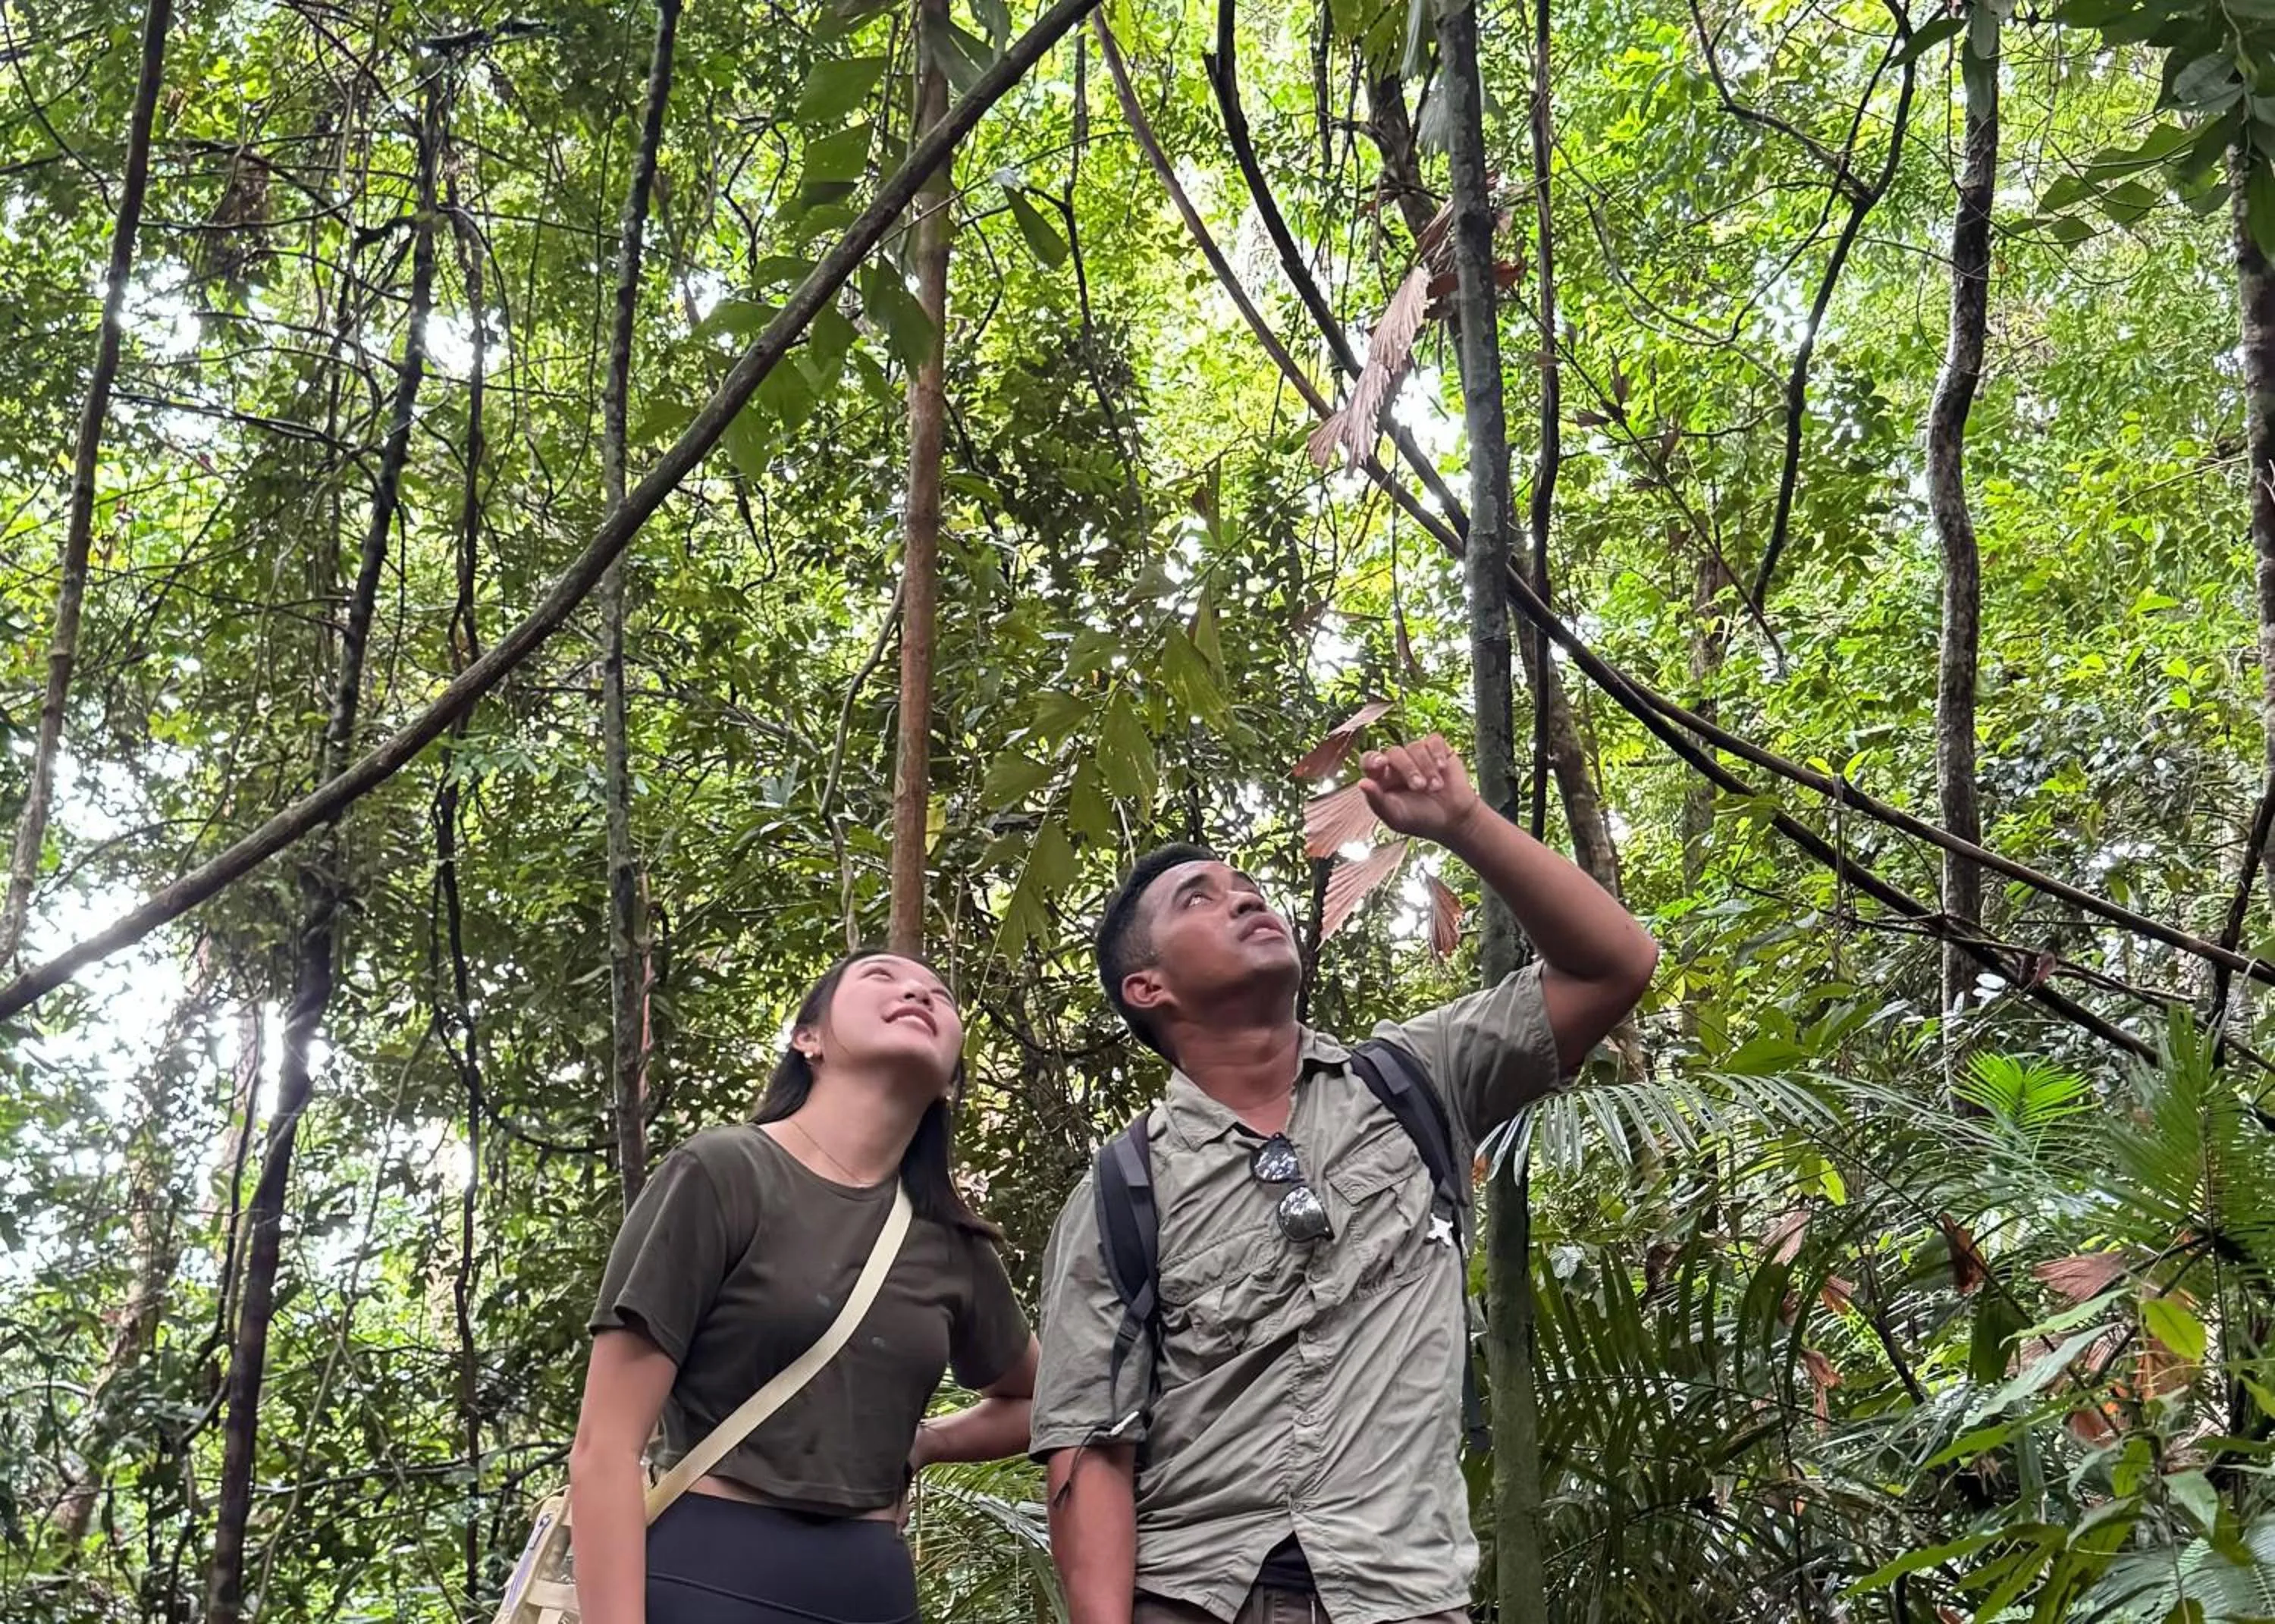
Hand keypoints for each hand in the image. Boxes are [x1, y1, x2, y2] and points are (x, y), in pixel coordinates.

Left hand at [1359, 734, 1480, 844]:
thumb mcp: (1396, 817)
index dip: (1372, 759)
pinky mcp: (1438, 750)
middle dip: (1408, 769)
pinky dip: (1437, 752)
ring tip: (1436, 787)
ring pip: (1415, 746)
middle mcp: (1397, 763)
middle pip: (1394, 752)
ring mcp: (1417, 755)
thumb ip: (1377, 801)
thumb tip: (1361, 783)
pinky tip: (1442, 767)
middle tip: (1419, 787)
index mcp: (1382, 778)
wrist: (1453, 821)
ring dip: (1426, 767)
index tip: (1381, 764)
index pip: (1369, 760)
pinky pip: (1434, 740)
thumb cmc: (1420, 820)